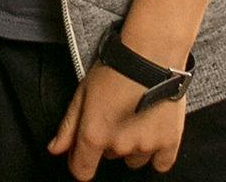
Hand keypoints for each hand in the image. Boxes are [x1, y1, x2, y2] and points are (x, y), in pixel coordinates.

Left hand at [49, 57, 186, 176]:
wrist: (150, 56)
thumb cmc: (114, 69)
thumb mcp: (82, 93)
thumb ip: (68, 126)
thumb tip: (55, 149)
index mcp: (94, 134)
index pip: (82, 170)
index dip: (79, 163)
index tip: (83, 155)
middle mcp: (119, 145)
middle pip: (109, 157)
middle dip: (110, 141)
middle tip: (115, 114)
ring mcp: (146, 146)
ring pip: (134, 160)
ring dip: (133, 146)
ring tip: (136, 118)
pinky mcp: (169, 143)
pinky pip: (160, 163)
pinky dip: (156, 153)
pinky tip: (153, 131)